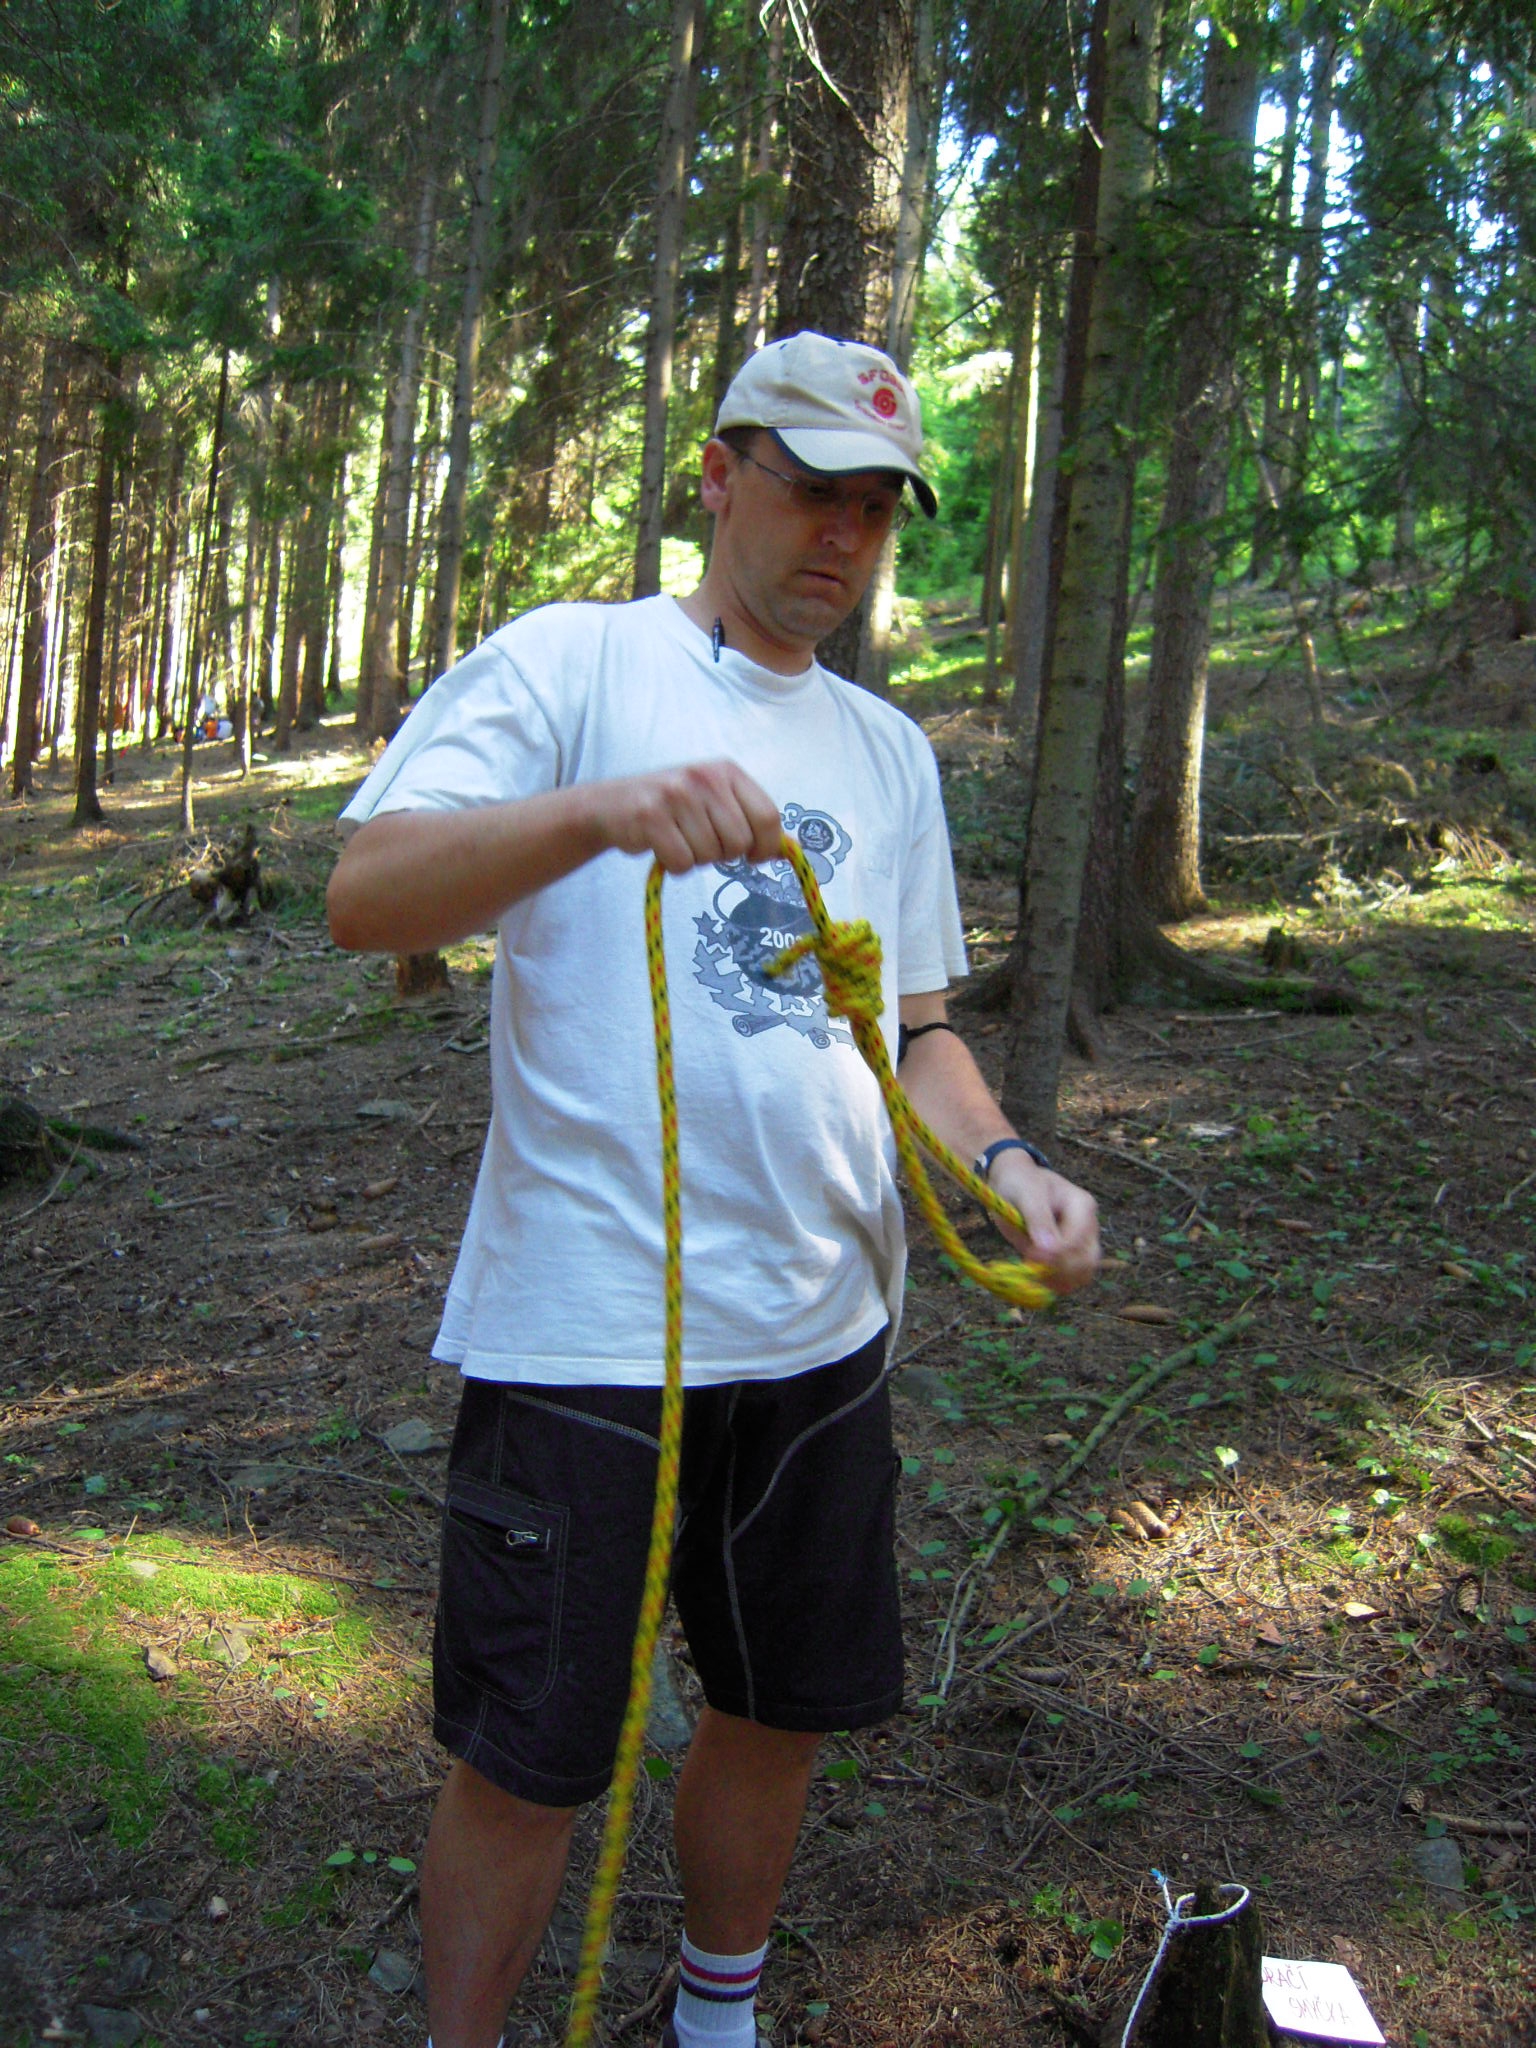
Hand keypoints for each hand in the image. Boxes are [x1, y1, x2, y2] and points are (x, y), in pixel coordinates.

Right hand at [592, 760, 781, 874]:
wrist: (611, 805)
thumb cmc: (672, 807)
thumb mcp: (714, 800)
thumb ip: (748, 818)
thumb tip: (783, 851)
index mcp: (727, 771)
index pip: (768, 816)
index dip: (766, 846)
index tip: (753, 856)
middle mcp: (704, 777)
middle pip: (740, 841)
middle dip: (724, 853)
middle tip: (702, 842)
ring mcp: (676, 795)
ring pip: (711, 855)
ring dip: (696, 859)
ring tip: (678, 839)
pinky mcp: (650, 817)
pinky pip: (682, 863)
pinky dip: (674, 865)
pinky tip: (661, 846)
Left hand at [987, 1156, 1099, 1295]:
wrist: (1016, 1182)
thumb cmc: (1021, 1183)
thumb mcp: (1026, 1194)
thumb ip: (1038, 1219)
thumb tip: (1048, 1249)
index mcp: (1082, 1206)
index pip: (1077, 1240)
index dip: (1055, 1254)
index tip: (1029, 1256)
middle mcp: (1089, 1226)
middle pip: (1087, 1261)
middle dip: (1059, 1270)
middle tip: (1029, 1266)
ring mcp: (1083, 1243)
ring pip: (1083, 1275)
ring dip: (1057, 1280)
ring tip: (1031, 1272)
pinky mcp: (1072, 1256)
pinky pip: (1071, 1279)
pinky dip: (1055, 1283)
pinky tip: (1035, 1276)